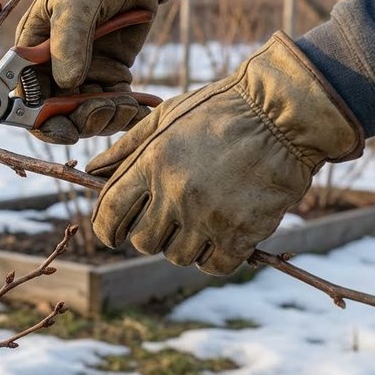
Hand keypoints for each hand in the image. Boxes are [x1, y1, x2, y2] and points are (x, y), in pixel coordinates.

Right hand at [15, 0, 188, 143]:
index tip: (63, 126)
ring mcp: (82, 73)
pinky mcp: (110, 75)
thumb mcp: (76, 3)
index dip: (39, 118)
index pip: (26, 96)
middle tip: (104, 110)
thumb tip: (66, 84)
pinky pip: (113, 105)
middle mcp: (53, 67)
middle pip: (57, 113)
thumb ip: (68, 43)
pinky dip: (127, 112)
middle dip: (79, 120)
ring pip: (87, 114)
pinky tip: (143, 109)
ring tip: (127, 105)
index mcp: (32, 51)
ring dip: (106, 117)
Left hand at [86, 33, 363, 274]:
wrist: (283, 114)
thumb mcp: (165, 117)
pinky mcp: (242, 232)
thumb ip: (125, 147)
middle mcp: (175, 194)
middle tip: (164, 219)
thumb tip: (91, 170)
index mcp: (151, 164)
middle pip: (142, 241)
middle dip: (148, 233)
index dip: (105, 229)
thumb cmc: (220, 109)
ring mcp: (209, 216)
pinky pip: (213, 266)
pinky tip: (219, 237)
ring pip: (176, 256)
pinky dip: (213, 258)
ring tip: (196, 221)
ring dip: (181, 245)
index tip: (111, 232)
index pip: (110, 214)